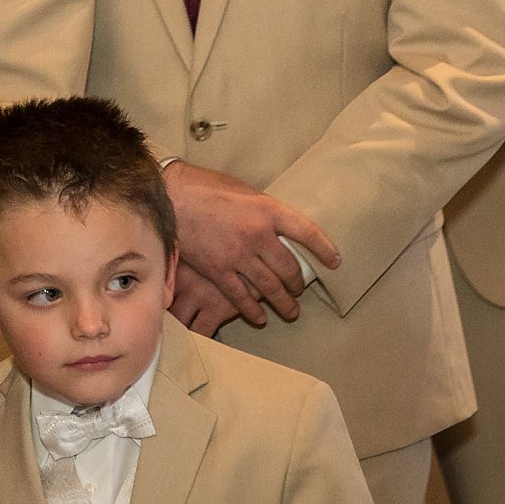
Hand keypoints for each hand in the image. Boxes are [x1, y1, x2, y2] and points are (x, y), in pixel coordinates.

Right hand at [163, 161, 340, 327]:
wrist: (169, 196)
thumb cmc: (204, 187)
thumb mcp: (242, 190)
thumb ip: (261, 210)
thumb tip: (275, 227)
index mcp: (267, 210)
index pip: (306, 232)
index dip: (324, 248)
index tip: (335, 261)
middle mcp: (257, 235)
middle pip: (289, 267)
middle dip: (298, 283)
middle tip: (299, 290)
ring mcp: (238, 255)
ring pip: (270, 287)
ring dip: (284, 302)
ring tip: (290, 311)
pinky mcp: (218, 270)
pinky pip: (241, 297)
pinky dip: (253, 310)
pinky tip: (259, 316)